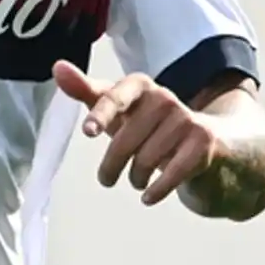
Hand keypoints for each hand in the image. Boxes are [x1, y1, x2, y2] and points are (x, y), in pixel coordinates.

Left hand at [52, 59, 222, 204]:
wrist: (208, 143)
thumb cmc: (150, 126)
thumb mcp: (119, 110)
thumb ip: (87, 91)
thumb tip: (57, 67)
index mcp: (140, 85)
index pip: (114, 96)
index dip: (100, 114)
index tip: (88, 132)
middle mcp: (164, 97)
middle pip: (126, 138)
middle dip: (112, 165)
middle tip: (106, 179)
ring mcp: (187, 118)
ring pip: (147, 158)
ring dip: (136, 178)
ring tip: (136, 180)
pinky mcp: (203, 141)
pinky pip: (174, 172)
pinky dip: (157, 189)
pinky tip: (148, 197)